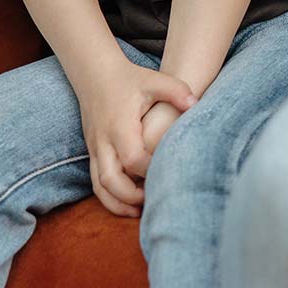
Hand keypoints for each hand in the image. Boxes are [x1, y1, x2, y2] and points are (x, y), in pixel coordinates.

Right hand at [76, 59, 195, 216]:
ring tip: (140, 212)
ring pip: (100, 187)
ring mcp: (95, 148)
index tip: (168, 173)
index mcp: (120, 126)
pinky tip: (128, 201)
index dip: (150, 170)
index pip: (133, 158)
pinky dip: (109, 197)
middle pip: (111, 180)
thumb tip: (196, 104)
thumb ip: (176, 90)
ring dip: (118, 203)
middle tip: (154, 200)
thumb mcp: (155, 80)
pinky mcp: (92, 152)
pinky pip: (96, 182)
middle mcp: (103, 141)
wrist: (96, 75)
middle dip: (131, 196)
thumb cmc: (130, 78)